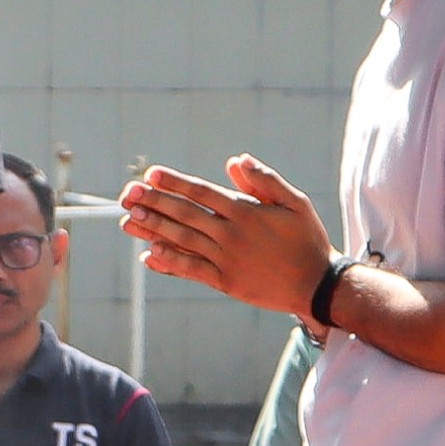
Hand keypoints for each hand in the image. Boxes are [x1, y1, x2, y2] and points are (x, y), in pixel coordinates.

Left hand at [121, 156, 335, 319]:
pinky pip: (191, 270)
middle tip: (128, 194)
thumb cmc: (307, 239)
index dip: (175, 183)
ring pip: (182, 241)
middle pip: (185, 215)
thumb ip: (265, 181)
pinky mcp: (224, 281)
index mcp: (247, 211)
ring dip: (153, 229)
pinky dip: (169, 262)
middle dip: (154, 203)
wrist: (316, 284)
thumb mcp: (295, 203)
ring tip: (129, 219)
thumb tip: (237, 161)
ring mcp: (226, 259)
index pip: (202, 193)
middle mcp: (232, 234)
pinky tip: (149, 254)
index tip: (151, 174)